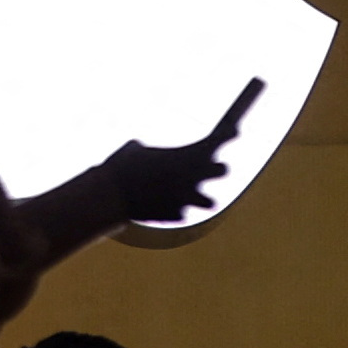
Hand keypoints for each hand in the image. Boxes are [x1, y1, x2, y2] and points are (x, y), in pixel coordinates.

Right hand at [103, 78, 259, 222]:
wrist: (113, 195)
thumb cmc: (123, 165)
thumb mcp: (135, 148)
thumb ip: (149, 150)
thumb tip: (143, 149)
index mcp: (188, 154)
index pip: (220, 141)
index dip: (228, 134)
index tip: (234, 131)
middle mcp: (194, 177)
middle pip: (223, 170)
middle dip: (216, 167)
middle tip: (211, 165)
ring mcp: (187, 198)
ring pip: (210, 202)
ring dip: (203, 198)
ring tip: (191, 194)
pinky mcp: (176, 215)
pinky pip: (181, 212)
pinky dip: (175, 210)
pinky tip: (162, 206)